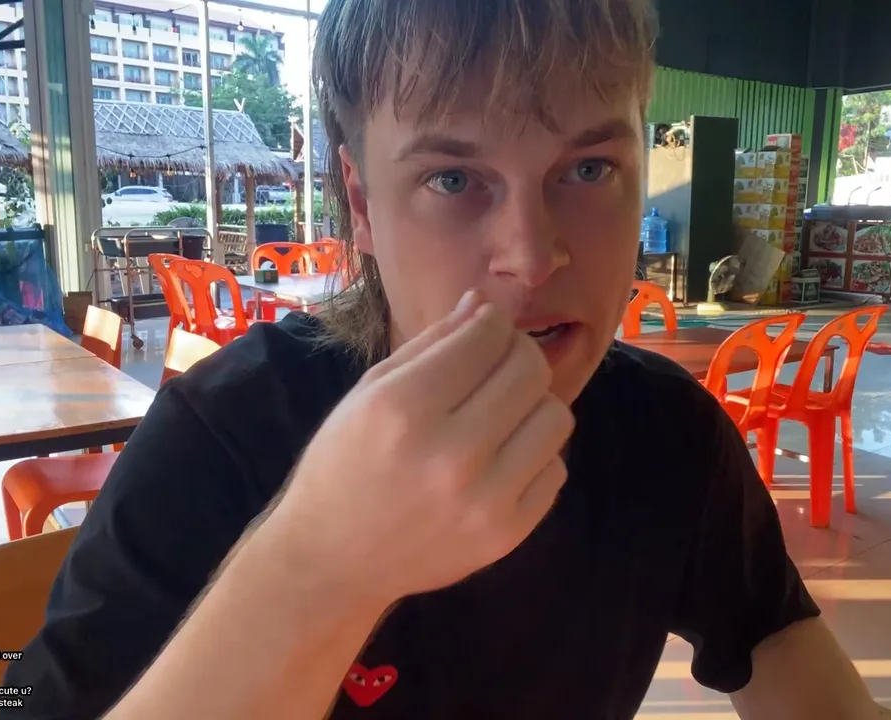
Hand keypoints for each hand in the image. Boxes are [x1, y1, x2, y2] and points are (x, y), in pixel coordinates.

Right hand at [273, 289, 573, 606]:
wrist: (334, 559)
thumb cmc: (345, 464)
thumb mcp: (370, 392)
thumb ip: (431, 343)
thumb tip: (485, 304)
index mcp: (403, 408)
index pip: (488, 337)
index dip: (491, 325)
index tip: (482, 333)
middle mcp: (448, 454)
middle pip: (531, 370)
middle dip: (517, 356)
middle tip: (496, 368)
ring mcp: (484, 500)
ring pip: (556, 417)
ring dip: (532, 405)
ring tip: (499, 416)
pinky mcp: (507, 534)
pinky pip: (555, 469)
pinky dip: (533, 457)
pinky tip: (499, 461)